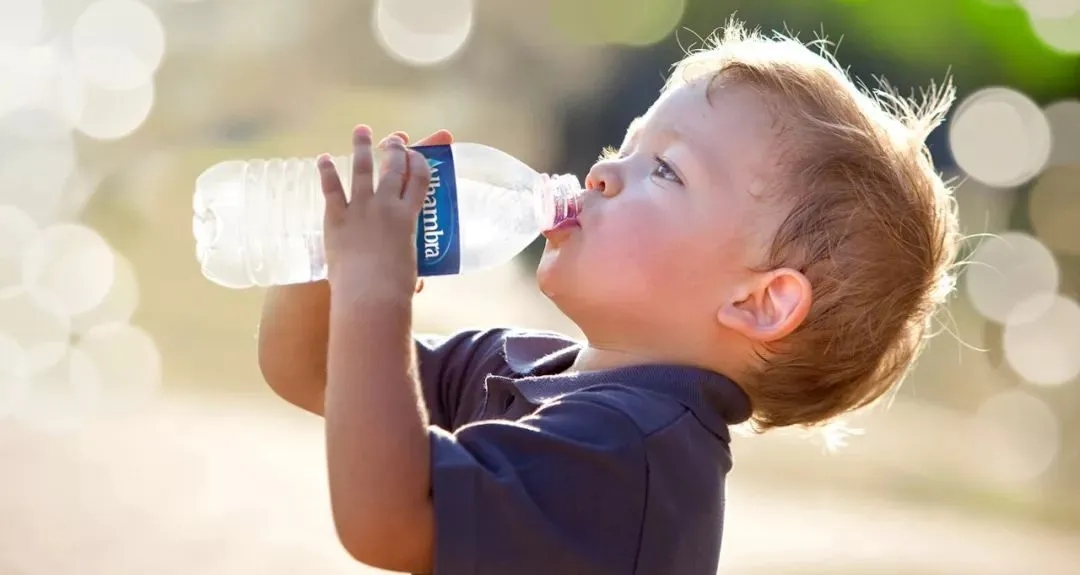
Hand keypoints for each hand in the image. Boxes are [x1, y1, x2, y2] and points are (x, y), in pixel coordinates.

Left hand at [317, 125, 448, 301]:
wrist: (369, 296)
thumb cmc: (395, 290)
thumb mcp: (410, 272)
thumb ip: (412, 269)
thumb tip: (418, 283)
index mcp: (409, 217)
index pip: (420, 180)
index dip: (420, 163)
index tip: (418, 154)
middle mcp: (386, 205)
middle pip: (393, 168)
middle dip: (395, 150)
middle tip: (394, 139)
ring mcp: (360, 209)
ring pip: (362, 170)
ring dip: (362, 148)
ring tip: (361, 131)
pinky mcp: (336, 218)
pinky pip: (331, 189)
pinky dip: (328, 171)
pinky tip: (324, 158)